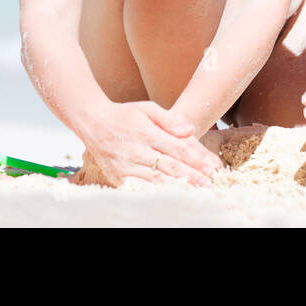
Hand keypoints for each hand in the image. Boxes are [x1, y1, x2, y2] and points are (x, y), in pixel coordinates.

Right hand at [79, 101, 224, 187]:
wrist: (92, 122)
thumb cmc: (124, 115)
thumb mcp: (147, 108)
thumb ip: (169, 120)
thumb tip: (189, 129)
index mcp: (147, 132)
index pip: (178, 148)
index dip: (197, 159)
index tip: (213, 167)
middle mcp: (137, 149)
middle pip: (171, 166)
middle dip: (193, 176)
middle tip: (211, 184)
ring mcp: (126, 165)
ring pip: (157, 179)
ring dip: (179, 187)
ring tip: (197, 193)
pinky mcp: (118, 177)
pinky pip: (141, 187)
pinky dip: (157, 193)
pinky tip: (171, 197)